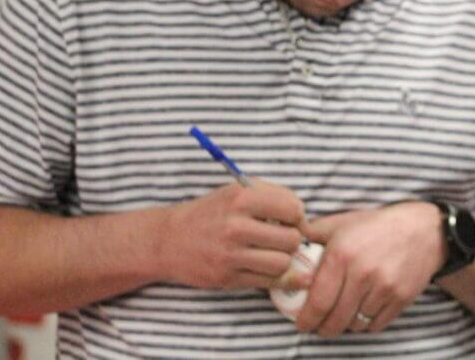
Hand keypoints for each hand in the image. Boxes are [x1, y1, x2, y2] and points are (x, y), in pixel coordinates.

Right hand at [158, 179, 304, 289]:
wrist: (168, 240)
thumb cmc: (212, 212)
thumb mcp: (238, 191)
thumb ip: (274, 197)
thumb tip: (305, 222)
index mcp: (241, 198)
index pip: (293, 208)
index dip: (298, 215)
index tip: (290, 219)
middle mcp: (235, 226)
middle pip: (292, 239)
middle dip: (293, 240)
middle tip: (282, 239)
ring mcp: (230, 255)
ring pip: (282, 263)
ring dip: (284, 260)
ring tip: (274, 253)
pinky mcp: (227, 278)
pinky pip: (268, 282)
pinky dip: (275, 277)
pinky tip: (269, 267)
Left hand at [295, 202, 445, 335]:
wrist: (424, 229)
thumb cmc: (378, 226)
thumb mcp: (344, 222)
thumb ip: (314, 233)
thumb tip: (289, 243)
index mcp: (342, 254)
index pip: (317, 302)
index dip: (306, 320)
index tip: (301, 324)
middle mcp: (362, 273)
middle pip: (335, 320)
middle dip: (323, 328)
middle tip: (320, 325)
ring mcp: (384, 288)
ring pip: (355, 324)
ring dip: (346, 324)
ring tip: (344, 313)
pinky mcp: (401, 298)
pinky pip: (376, 325)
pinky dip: (367, 323)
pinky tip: (364, 311)